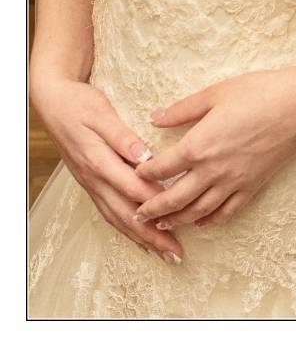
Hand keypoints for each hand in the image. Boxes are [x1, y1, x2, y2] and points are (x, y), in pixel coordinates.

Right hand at [31, 74, 184, 262]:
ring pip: (117, 218)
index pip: (132, 188)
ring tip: (163, 252)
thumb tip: (145, 156)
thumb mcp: (102, 113)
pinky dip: (125, 228)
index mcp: (99, 161)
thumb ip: (123, 136)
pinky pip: (109, 212)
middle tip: (175, 252)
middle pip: (126, 213)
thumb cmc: (80, 105)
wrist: (55, 104)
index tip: (178, 215)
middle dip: (151, 235)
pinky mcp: (91, 184)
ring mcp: (91, 184)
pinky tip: (139, 237)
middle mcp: (95, 179)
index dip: (156, 202)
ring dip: (140, 237)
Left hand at [133, 70, 295, 228]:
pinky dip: (210, 221)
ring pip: (198, 212)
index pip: (161, 168)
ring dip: (177, 220)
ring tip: (163, 223)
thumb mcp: (214, 93)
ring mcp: (233, 182)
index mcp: (198, 146)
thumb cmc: (257, 93)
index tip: (135, 174)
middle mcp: (212, 171)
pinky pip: (227, 212)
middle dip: (152, 208)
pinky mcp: (252, 186)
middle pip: (174, 199)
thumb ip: (182, 109)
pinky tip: (201, 222)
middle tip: (137, 214)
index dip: (144, 173)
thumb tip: (155, 117)